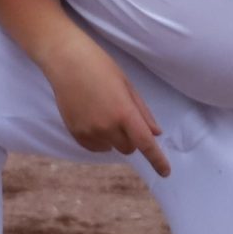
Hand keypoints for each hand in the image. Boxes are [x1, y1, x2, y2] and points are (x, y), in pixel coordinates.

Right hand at [43, 33, 170, 177]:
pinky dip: (100, 140)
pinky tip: (93, 118)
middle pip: (129, 148)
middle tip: (123, 116)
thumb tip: (156, 134)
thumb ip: (143, 112)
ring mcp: (89, 132)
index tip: (165, 172)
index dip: (157, 160)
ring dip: (114, 138)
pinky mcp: (75, 133)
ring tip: (104, 112)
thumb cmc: (101, 67)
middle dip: (131, 138)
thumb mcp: (127, 86)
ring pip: (111, 148)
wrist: (66, 61)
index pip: (145, 144)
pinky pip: (95, 147)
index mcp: (124, 113)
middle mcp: (107, 127)